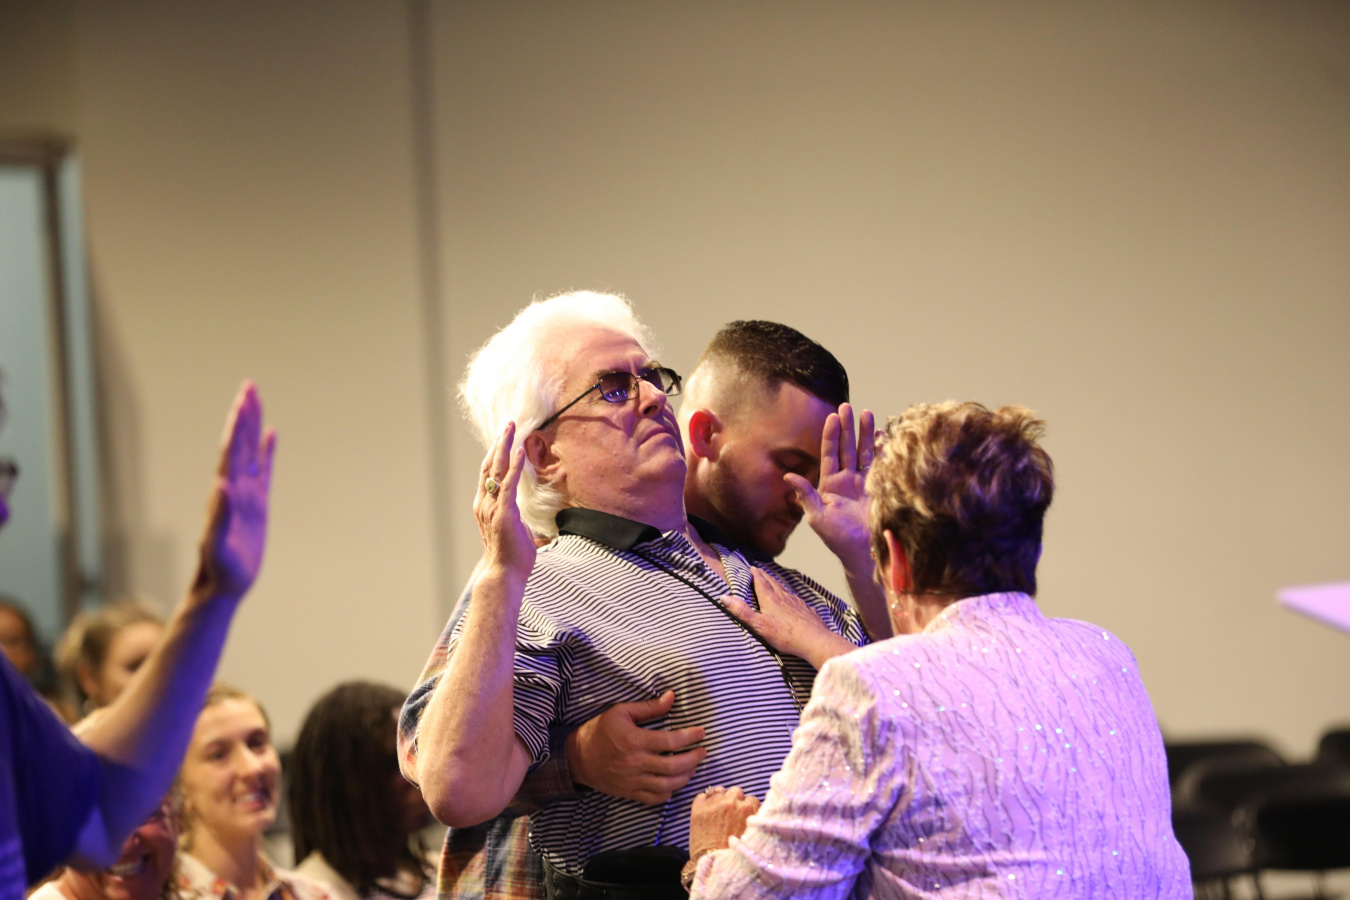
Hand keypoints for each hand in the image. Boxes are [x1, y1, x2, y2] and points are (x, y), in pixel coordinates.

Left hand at [193, 382, 275, 600]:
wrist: (222, 586)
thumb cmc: (219, 570)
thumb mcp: (217, 545)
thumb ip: (218, 515)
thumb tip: (221, 484)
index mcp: (226, 493)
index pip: (233, 451)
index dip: (239, 425)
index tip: (245, 400)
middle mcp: (234, 488)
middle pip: (240, 443)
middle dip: (245, 415)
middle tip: (250, 387)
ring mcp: (246, 495)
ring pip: (251, 452)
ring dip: (254, 426)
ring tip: (257, 401)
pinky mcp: (257, 505)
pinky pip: (264, 471)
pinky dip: (267, 452)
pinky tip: (272, 436)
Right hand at [475, 422, 534, 576]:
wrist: (504, 574)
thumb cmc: (511, 557)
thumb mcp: (513, 532)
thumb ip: (515, 520)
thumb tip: (525, 519)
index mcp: (485, 507)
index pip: (488, 474)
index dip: (495, 454)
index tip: (503, 438)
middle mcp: (484, 504)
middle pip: (490, 466)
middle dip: (499, 443)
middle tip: (508, 425)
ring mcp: (492, 507)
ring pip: (496, 469)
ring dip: (505, 447)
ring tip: (512, 429)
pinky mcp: (504, 512)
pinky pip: (509, 483)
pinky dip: (514, 465)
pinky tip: (519, 450)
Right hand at [567, 691, 706, 803]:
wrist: (577, 758)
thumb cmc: (599, 730)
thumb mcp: (621, 712)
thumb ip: (649, 707)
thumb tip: (672, 697)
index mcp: (634, 741)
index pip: (671, 741)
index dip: (690, 737)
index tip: (701, 733)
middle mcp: (636, 763)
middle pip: (673, 765)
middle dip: (693, 759)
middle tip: (702, 752)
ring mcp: (633, 781)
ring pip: (667, 785)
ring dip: (684, 777)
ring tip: (692, 767)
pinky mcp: (629, 792)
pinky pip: (654, 799)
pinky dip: (668, 793)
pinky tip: (674, 783)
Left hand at [689, 786, 759, 860]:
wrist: (712, 864)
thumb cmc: (734, 854)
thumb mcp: (751, 835)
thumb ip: (753, 820)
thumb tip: (753, 813)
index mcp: (747, 809)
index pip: (751, 799)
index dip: (747, 808)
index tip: (743, 815)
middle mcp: (731, 802)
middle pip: (736, 791)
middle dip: (734, 800)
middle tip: (731, 813)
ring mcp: (714, 803)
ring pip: (719, 790)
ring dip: (720, 798)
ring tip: (717, 812)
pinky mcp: (698, 807)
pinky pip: (703, 795)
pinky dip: (704, 801)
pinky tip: (705, 813)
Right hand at [723, 569, 855, 668]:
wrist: (814, 640)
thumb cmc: (785, 634)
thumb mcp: (759, 625)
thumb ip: (742, 611)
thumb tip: (724, 597)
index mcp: (771, 599)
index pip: (761, 581)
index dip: (755, 574)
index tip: (750, 567)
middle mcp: (784, 597)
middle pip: (772, 582)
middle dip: (765, 576)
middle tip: (759, 571)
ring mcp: (797, 602)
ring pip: (784, 589)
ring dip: (777, 583)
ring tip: (773, 581)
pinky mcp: (806, 609)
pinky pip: (796, 599)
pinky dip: (790, 595)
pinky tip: (792, 599)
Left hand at [785, 403, 876, 567]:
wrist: (863, 553)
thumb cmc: (838, 539)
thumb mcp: (817, 517)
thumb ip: (805, 495)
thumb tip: (788, 476)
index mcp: (830, 484)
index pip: (830, 454)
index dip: (831, 435)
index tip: (832, 417)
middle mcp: (846, 480)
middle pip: (846, 447)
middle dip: (847, 427)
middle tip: (847, 406)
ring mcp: (863, 483)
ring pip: (863, 452)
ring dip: (865, 433)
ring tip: (866, 412)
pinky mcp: (879, 488)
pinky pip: (879, 464)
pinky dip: (882, 449)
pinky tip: (883, 434)